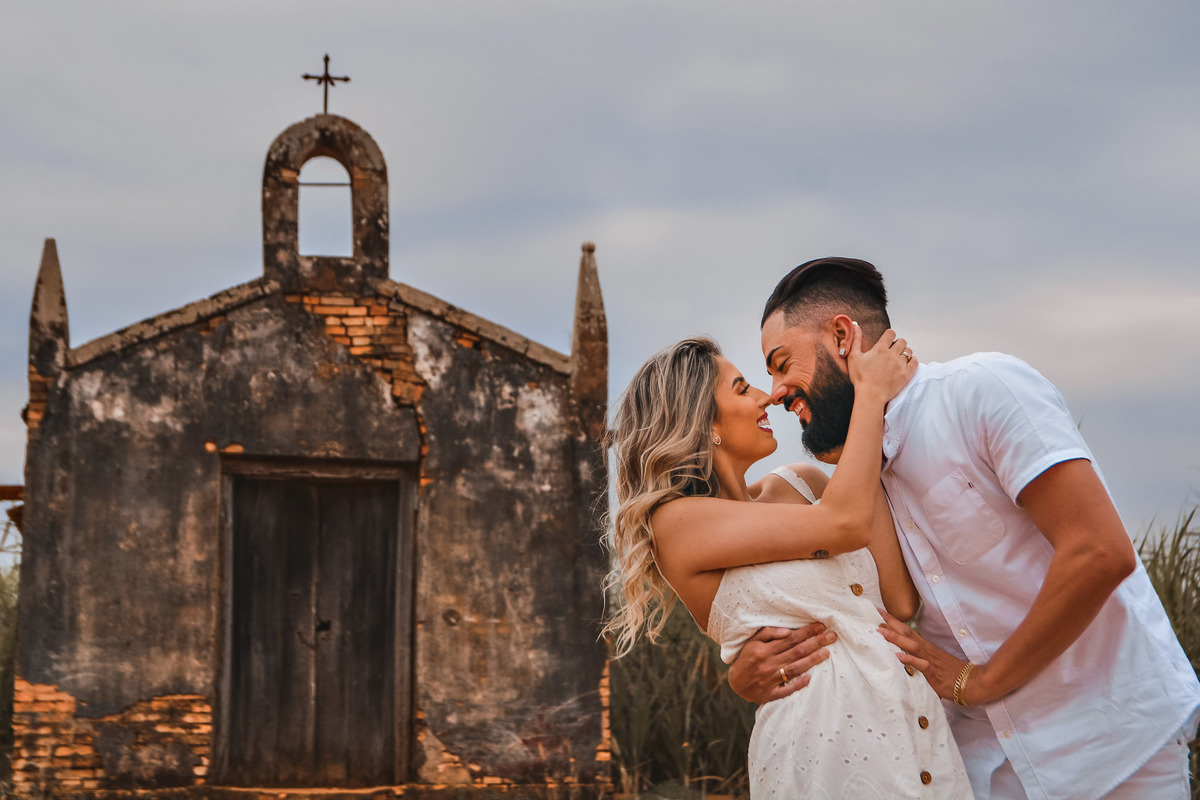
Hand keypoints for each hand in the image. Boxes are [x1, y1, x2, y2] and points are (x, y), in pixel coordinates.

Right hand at [727, 623, 835, 704]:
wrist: (735, 683)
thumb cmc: (746, 658)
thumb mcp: (752, 641)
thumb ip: (768, 633)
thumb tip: (787, 631)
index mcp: (763, 650)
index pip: (790, 639)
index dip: (807, 632)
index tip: (821, 626)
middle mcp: (768, 664)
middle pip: (796, 652)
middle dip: (816, 642)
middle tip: (831, 636)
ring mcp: (770, 680)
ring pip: (795, 668)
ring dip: (812, 660)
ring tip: (827, 652)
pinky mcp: (771, 694)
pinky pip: (787, 690)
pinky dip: (798, 684)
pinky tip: (810, 678)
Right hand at [845, 325, 916, 403]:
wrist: (870, 395)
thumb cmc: (861, 378)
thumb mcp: (853, 357)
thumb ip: (856, 340)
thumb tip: (856, 325)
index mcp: (880, 349)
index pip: (891, 333)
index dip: (889, 335)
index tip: (887, 340)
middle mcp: (892, 354)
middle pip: (902, 341)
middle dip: (898, 344)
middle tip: (892, 351)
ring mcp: (900, 364)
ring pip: (908, 351)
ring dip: (904, 353)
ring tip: (898, 358)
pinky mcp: (906, 374)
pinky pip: (915, 362)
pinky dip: (912, 361)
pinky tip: (906, 364)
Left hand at [877, 609, 993, 705]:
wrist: (973, 682)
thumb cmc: (953, 673)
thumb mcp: (934, 662)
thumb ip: (920, 658)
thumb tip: (904, 656)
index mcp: (926, 647)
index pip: (908, 631)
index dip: (894, 622)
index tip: (880, 612)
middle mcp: (927, 650)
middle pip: (907, 633)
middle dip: (891, 623)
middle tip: (876, 613)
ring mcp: (931, 660)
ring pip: (912, 646)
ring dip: (896, 638)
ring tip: (881, 631)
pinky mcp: (935, 673)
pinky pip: (921, 665)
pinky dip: (909, 659)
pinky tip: (898, 656)